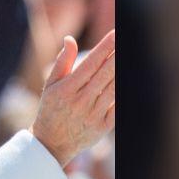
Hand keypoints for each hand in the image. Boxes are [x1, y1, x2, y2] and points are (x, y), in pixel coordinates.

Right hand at [31, 30, 115, 166]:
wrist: (52, 143)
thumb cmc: (51, 108)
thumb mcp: (50, 85)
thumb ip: (62, 62)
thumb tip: (70, 39)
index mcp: (67, 89)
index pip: (90, 63)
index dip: (104, 48)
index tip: (114, 34)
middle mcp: (80, 101)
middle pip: (105, 74)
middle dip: (117, 56)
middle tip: (126, 41)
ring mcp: (93, 115)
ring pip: (113, 89)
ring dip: (121, 73)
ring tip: (128, 58)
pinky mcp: (103, 127)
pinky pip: (117, 107)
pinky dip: (122, 94)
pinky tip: (127, 81)